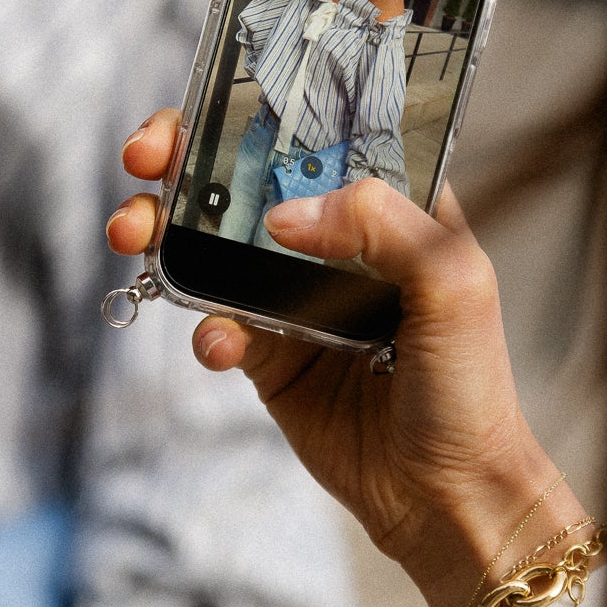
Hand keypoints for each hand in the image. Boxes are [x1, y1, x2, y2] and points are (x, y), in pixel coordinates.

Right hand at [109, 111, 587, 606]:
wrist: (448, 497)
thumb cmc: (472, 386)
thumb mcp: (454, 282)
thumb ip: (379, 224)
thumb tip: (283, 214)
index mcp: (391, 204)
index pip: (316, 133)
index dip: (255, 110)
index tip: (203, 109)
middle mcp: (338, 242)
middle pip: (246, 178)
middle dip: (184, 160)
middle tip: (144, 158)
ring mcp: (296, 297)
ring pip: (212, 244)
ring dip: (164, 231)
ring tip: (134, 236)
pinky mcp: (268, 357)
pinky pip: (216, 324)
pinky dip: (203, 328)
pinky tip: (218, 345)